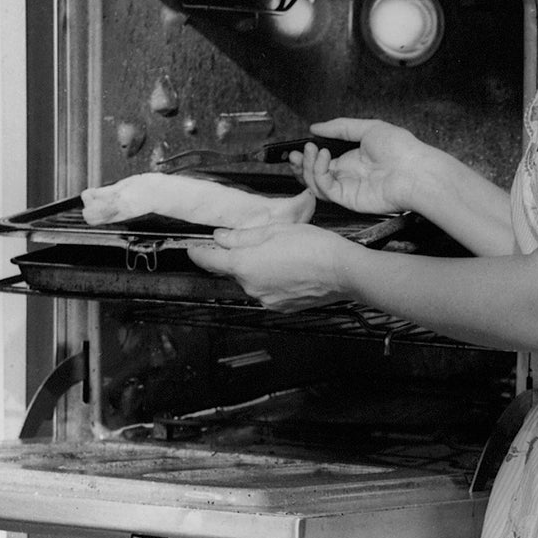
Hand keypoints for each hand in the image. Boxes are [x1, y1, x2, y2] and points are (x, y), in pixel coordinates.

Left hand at [188, 222, 356, 311]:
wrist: (343, 271)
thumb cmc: (314, 247)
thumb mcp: (275, 231)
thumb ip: (243, 237)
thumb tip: (221, 238)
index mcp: (244, 266)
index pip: (209, 261)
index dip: (198, 253)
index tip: (193, 249)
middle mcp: (251, 287)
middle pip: (234, 271)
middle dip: (240, 257)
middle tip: (260, 242)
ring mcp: (266, 299)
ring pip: (252, 281)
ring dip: (259, 269)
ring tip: (283, 254)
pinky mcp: (282, 307)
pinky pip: (268, 291)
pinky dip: (273, 280)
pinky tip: (291, 268)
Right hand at [289, 116, 430, 215]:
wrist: (416, 171)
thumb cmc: (401, 149)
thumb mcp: (369, 128)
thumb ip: (340, 128)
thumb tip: (316, 127)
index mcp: (352, 159)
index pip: (323, 161)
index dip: (308, 155)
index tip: (300, 146)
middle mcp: (348, 175)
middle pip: (314, 174)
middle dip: (300, 164)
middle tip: (294, 153)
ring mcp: (347, 188)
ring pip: (315, 183)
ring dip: (307, 167)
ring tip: (311, 150)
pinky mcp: (347, 199)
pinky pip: (325, 189)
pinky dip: (318, 173)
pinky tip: (323, 158)